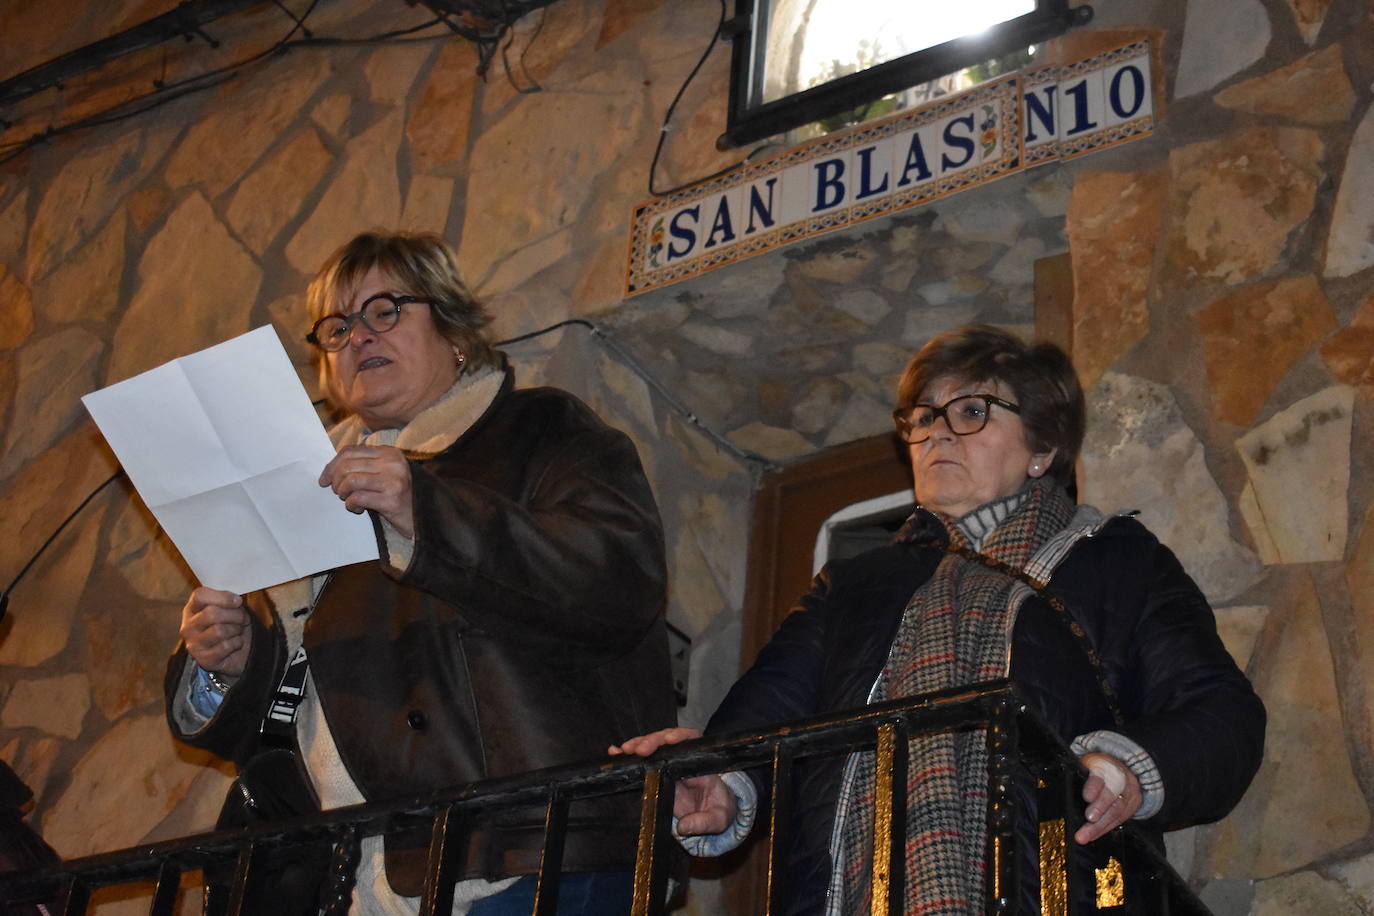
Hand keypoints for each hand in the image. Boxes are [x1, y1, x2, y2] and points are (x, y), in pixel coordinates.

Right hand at [180, 587, 250, 676]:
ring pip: (220, 631)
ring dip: (236, 629)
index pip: (200, 596)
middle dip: (235, 615)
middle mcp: (188, 627)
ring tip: (239, 630)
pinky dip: (237, 643)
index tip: (238, 601)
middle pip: (212, 613)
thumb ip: (227, 601)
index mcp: (192, 609)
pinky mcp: (204, 660)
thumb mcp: (227, 609)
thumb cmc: (230, 626)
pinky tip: (236, 643)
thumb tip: (236, 600)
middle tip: (244, 618)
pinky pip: (225, 647)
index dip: (222, 596)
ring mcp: (193, 645)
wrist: (234, 655)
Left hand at [319, 445, 413, 537]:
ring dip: (343, 493)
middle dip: (335, 481)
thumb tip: (331, 469)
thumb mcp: (384, 473)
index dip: (332, 465)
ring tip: (348, 500)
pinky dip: (351, 505)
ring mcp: (393, 481)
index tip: (324, 479)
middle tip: (338, 492)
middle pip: (347, 465)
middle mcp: (392, 463)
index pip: (350, 451)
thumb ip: (364, 466)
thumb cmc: (398, 495)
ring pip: (350, 481)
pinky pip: (358, 498)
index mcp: (389, 452)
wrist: (424, 516)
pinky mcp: (392, 500)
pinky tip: (358, 509)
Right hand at [609, 728, 737, 835]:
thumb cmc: (718, 811)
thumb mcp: (718, 819)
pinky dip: (630, 755)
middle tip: (640, 749)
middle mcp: (684, 759)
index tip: (669, 740)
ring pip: (653, 745)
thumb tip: (683, 827)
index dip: (680, 737)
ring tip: (625, 750)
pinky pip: (644, 760)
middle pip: (668, 739)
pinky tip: (616, 752)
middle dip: (653, 741)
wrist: (713, 813)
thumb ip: (704, 823)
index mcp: (702, 764)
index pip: (692, 741)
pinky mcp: (658, 772)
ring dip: (638, 744)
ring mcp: (669, 764)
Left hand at [1074, 752, 1142, 843]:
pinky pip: (1120, 819)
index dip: (1094, 786)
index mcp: (1104, 765)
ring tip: (1086, 835)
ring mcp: (1129, 792)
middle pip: (1111, 794)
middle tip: (1089, 819)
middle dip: (1099, 809)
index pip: (1101, 775)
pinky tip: (1093, 835)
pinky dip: (1105, 829)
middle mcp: (1120, 778)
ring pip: (1117, 810)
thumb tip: (1062, 793)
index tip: (1086, 797)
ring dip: (1100, 825)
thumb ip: (1079, 776)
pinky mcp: (1133, 805)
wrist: (1124, 768)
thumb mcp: (1087, 766)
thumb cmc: (1098, 770)